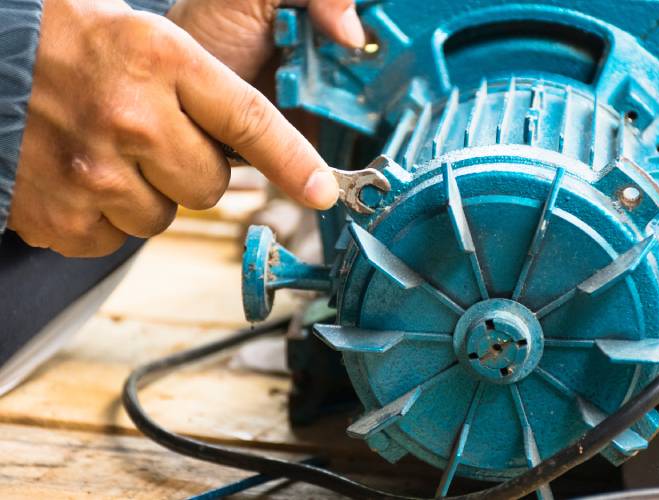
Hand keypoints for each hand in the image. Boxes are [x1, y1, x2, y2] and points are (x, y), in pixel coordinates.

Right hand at [8, 0, 338, 256]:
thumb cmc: (58, 40)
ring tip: (101, 150)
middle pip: (209, 185)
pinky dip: (102, 216)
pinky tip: (74, 176)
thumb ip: (200, 87)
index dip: (293, 161)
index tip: (324, 190)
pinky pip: (115, 238)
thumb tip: (254, 146)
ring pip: (163, 217)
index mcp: (160, 60)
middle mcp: (131, 118)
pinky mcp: (61, 217)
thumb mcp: (141, 37)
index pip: (249, 120)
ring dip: (143, 193)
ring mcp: (93, 173)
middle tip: (147, 136)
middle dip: (189, 168)